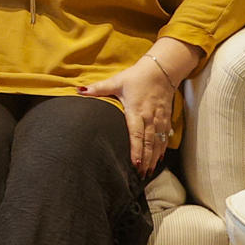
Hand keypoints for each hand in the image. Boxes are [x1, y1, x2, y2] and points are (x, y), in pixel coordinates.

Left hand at [77, 58, 175, 175]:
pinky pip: (165, 136)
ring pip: (158, 142)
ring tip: (149, 171)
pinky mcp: (165, 118)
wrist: (161, 70)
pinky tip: (159, 159)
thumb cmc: (136, 77)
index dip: (136, 149)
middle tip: (141, 174)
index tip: (135, 163)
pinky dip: (162, 148)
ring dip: (154, 157)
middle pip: (148, 142)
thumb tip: (79, 90)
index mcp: (136, 110)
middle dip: (146, 159)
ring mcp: (159, 119)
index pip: (136, 134)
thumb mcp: (116, 82)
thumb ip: (98, 89)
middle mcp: (150, 117)